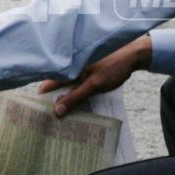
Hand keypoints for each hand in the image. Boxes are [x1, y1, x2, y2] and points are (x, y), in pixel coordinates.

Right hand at [37, 35, 151, 116]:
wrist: (132, 56)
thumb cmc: (113, 67)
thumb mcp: (94, 85)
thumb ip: (75, 97)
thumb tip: (57, 111)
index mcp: (68, 67)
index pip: (47, 84)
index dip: (42, 98)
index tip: (41, 114)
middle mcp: (70, 67)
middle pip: (54, 86)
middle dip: (53, 101)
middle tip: (53, 119)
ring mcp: (77, 68)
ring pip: (65, 86)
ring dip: (64, 98)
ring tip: (63, 115)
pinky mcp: (85, 71)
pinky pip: (75, 84)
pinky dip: (73, 94)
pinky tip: (76, 104)